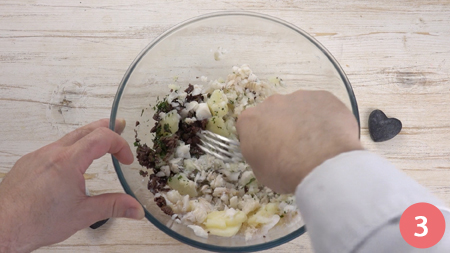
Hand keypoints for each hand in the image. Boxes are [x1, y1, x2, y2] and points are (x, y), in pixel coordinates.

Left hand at [0, 119, 143, 252]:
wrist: (1, 228)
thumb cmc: (35, 222)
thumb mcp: (83, 215)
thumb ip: (114, 207)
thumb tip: (136, 209)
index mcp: (68, 161)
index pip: (102, 138)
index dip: (120, 144)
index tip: (126, 159)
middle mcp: (52, 153)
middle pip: (85, 129)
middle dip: (107, 127)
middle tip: (120, 125)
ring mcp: (38, 156)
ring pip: (68, 137)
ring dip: (88, 137)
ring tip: (99, 143)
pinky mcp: (28, 163)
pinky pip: (53, 148)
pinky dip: (70, 148)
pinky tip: (72, 163)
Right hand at [236, 90, 362, 193]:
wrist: (323, 164)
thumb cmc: (285, 171)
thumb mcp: (260, 171)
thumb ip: (259, 153)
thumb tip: (268, 150)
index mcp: (250, 120)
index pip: (249, 126)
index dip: (260, 139)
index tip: (269, 150)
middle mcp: (272, 102)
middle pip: (274, 112)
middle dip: (281, 125)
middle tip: (294, 146)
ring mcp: (298, 96)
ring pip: (298, 107)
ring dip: (303, 121)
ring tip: (316, 143)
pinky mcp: (323, 96)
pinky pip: (320, 106)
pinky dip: (324, 118)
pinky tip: (331, 135)